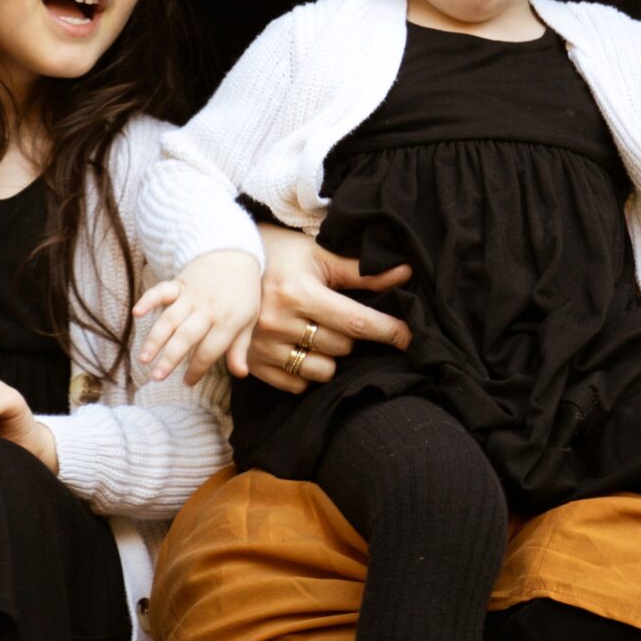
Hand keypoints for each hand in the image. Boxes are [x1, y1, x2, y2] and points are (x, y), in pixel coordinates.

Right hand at [133, 249, 261, 384]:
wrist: (234, 253)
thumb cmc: (243, 292)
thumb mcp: (249, 320)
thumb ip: (240, 348)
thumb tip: (240, 374)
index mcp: (227, 321)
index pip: (209, 351)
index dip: (197, 369)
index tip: (187, 382)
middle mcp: (207, 310)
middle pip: (186, 337)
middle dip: (170, 358)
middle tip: (157, 377)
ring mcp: (191, 296)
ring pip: (170, 319)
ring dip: (155, 339)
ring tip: (144, 358)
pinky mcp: (179, 283)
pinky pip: (162, 291)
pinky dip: (148, 300)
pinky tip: (136, 313)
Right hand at [245, 222, 412, 394]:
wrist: (230, 262)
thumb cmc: (284, 255)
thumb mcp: (321, 258)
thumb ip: (362, 272)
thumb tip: (406, 275)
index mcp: (298, 293)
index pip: (356, 322)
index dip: (389, 330)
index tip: (410, 337)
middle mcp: (278, 322)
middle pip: (341, 347)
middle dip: (351, 335)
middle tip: (339, 316)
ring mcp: (262, 346)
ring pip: (321, 370)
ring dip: (330, 356)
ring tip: (318, 332)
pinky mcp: (252, 364)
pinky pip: (296, 385)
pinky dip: (305, 372)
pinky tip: (300, 347)